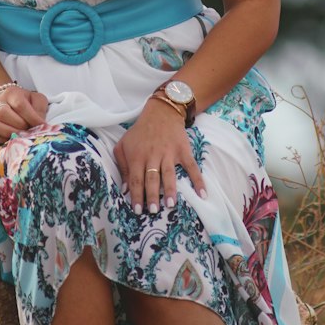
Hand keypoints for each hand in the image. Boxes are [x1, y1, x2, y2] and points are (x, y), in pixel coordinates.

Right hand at [0, 85, 49, 142]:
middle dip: (20, 125)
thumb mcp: (36, 100)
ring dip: (10, 132)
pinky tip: (13, 139)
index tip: (42, 126)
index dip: (32, 117)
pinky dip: (3, 140)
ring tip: (22, 136)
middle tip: (30, 130)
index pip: (20, 105)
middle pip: (3, 113)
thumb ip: (40, 108)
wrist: (7, 103)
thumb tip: (40, 124)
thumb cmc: (25, 102)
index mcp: (12, 93)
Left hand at [114, 98, 206, 214]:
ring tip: (170, 205)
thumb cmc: (140, 133)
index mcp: (137, 156)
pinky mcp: (183, 151)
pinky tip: (202, 194)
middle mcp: (152, 156)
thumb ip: (122, 166)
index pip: (135, 179)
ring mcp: (169, 153)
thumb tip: (125, 189)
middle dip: (151, 196)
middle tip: (153, 211)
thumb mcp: (124, 145)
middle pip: (151, 179)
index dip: (136, 195)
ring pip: (168, 174)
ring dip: (169, 190)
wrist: (161, 113)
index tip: (138, 210)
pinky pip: (191, 167)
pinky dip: (198, 180)